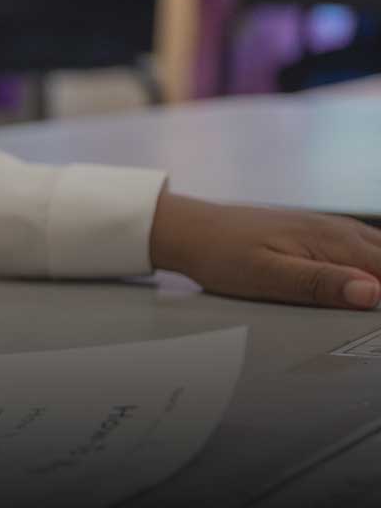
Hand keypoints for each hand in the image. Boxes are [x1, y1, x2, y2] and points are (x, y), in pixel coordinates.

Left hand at [150, 192, 380, 309]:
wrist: (188, 229)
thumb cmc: (221, 255)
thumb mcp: (268, 276)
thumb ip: (320, 284)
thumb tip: (373, 293)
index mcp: (333, 241)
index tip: (378, 321)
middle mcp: (337, 229)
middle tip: (375, 318)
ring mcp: (327, 228)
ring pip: (376, 249)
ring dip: (379, 274)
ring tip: (372, 307)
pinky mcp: (314, 232)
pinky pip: (359, 246)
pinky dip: (371, 263)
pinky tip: (364, 282)